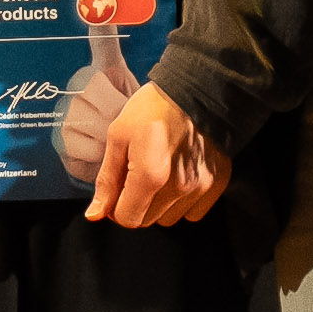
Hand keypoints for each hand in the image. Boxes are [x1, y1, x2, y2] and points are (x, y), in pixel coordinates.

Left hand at [88, 85, 231, 227]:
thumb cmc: (154, 108)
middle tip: (138, 175)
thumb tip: (95, 215)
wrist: (197, 90)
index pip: (127, 219)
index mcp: (150, 175)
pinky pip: (193, 213)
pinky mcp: (216, 184)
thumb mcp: (119, 136)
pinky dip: (183, 201)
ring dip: (159, 204)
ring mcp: (200, 187)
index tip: (118, 189)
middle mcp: (179, 187)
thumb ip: (107, 180)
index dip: (115, 207)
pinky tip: (179, 175)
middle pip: (147, 221)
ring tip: (161, 172)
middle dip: (137, 204)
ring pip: (169, 219)